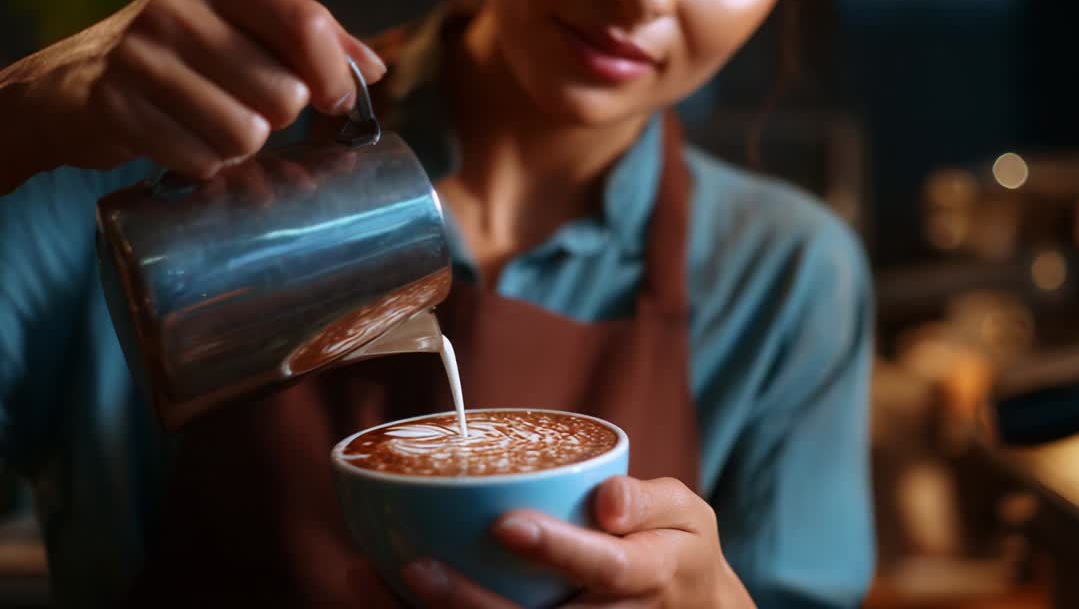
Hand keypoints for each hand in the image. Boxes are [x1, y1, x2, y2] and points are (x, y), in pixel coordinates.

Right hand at [0, 0, 385, 187]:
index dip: (334, 74)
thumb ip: (306, 44)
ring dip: (239, 148)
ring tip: (210, 128)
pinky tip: (180, 144)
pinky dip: (201, 165)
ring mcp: (140, 57)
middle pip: (284, 93)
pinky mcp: (115, 106)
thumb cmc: (176, 61)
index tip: (335, 103)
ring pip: (246, 134)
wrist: (68, 85)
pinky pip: (200, 160)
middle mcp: (177, 11)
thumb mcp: (235, 30)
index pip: (306, 24)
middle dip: (278, 119)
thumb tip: (374, 68)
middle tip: (246, 112)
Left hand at [400, 476, 754, 607]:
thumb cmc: (676, 551)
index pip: (605, 568)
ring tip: (374, 584)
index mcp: (647, 576)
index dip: (557, 549)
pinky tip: (379, 594)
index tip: (506, 523)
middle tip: (417, 569)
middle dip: (471, 602)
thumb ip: (650, 499)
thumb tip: (608, 498)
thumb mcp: (686, 515)